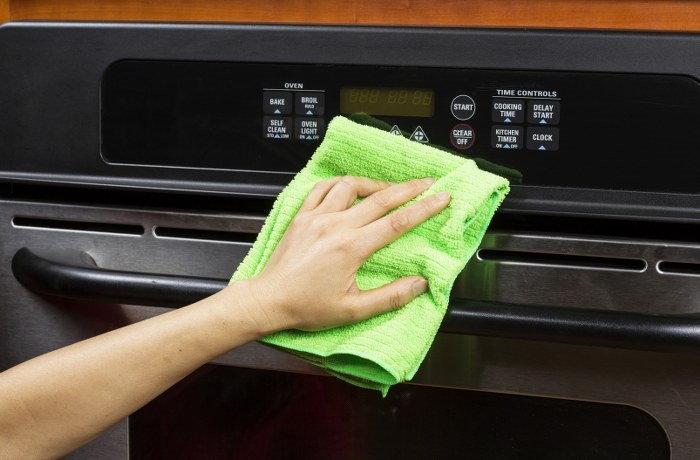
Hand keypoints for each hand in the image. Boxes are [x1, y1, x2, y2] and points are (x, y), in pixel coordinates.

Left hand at [245, 176, 450, 331]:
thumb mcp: (353, 310)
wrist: (268, 300)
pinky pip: (322, 188)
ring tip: (388, 187)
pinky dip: (339, 183)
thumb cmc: (306, 307)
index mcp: (351, 248)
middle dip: (409, 188)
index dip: (424, 208)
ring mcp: (316, 217)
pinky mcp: (301, 216)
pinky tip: (348, 187)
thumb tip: (420, 284)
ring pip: (350, 186)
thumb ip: (390, 296)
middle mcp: (334, 226)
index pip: (396, 222)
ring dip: (374, 183)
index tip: (441, 197)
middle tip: (428, 183)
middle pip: (380, 198)